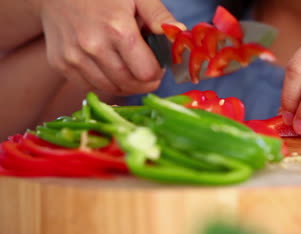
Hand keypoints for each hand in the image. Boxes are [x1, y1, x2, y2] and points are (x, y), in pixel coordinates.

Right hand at [36, 0, 183, 94]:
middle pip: (130, 85)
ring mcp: (74, 57)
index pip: (147, 73)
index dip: (157, 72)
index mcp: (117, 30)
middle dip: (144, 82)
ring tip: (128, 67)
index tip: (157, 65)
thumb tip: (180, 34)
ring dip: (125, 84)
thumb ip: (159, 17)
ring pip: (110, 89)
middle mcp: (93, 47)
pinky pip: (90, 87)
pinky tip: (108, 67)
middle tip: (146, 70)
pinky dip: (104, 82)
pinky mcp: (61, 64)